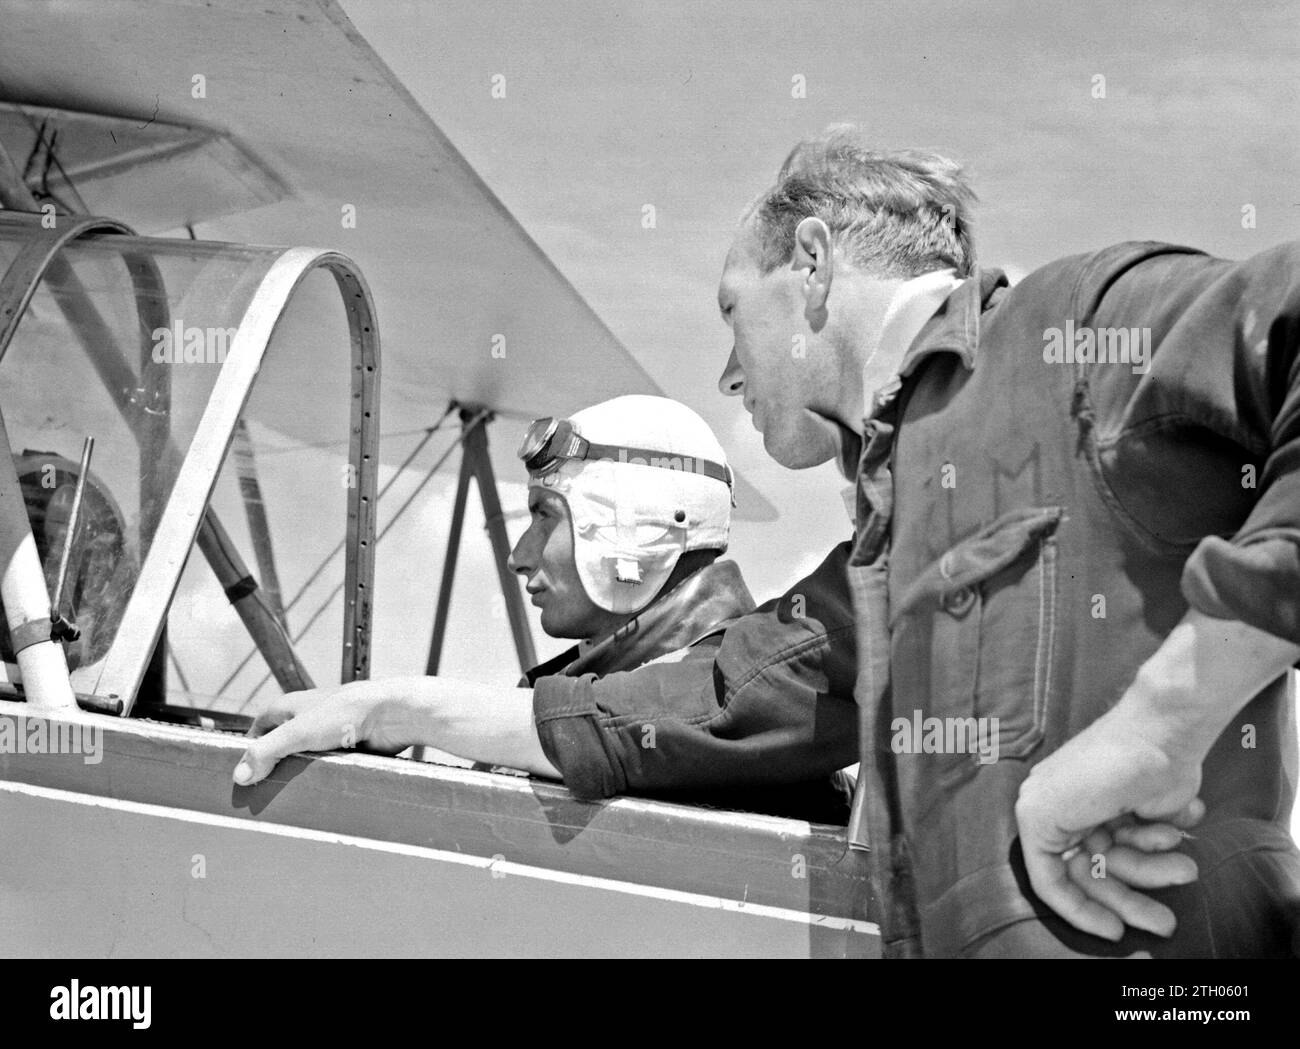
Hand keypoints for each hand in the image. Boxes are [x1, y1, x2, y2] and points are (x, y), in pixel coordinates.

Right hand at [234, 683, 409, 785]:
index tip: (243, 773)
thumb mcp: (297, 732)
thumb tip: (239, 776)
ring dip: (301, 773)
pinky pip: (328, 765)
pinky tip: (319, 791)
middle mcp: (309, 717)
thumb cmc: (345, 712)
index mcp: (291, 706)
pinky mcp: (348, 747)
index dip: (251, 746)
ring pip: (306, 757)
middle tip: (265, 791)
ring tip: (291, 797)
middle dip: (275, 765)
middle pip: (283, 744)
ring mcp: (329, 733)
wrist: (392, 714)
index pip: (260, 726)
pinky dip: (323, 776)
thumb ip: (267, 752)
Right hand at [1015, 703, 1203, 941]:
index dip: (1081, 910)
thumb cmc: (1099, 769)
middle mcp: (1073, 819)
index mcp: (1041, 816)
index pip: (1054, 880)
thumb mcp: (1045, 811)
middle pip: (1098, 878)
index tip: (1114, 929)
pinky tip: (1177, 819)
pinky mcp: (1141, 809)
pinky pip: (1152, 844)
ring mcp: (1108, 815)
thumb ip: (1041, 857)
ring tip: (1186, 866)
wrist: (1161, 734)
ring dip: (1158, 868)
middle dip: (1133, 899)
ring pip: (1130, 864)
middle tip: (1165, 923)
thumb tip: (1051, 885)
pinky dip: (1166, 837)